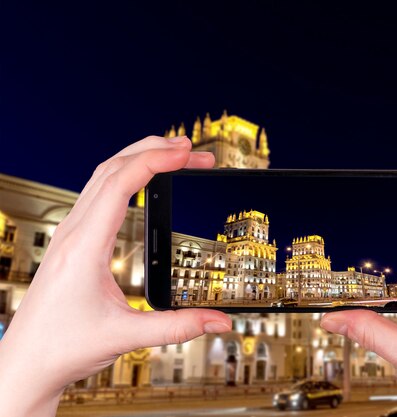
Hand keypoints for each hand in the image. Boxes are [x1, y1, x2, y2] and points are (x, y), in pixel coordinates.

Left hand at [0, 136, 231, 416]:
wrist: (26, 361)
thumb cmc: (62, 346)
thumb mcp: (126, 335)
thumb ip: (178, 326)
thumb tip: (218, 321)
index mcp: (84, 245)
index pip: (121, 184)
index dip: (156, 160)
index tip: (187, 152)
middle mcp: (74, 232)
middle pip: (112, 168)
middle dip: (154, 150)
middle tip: (193, 150)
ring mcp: (71, 234)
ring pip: (103, 176)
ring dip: (139, 158)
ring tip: (174, 156)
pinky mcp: (74, 241)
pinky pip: (99, 192)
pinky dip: (126, 176)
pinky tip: (143, 181)